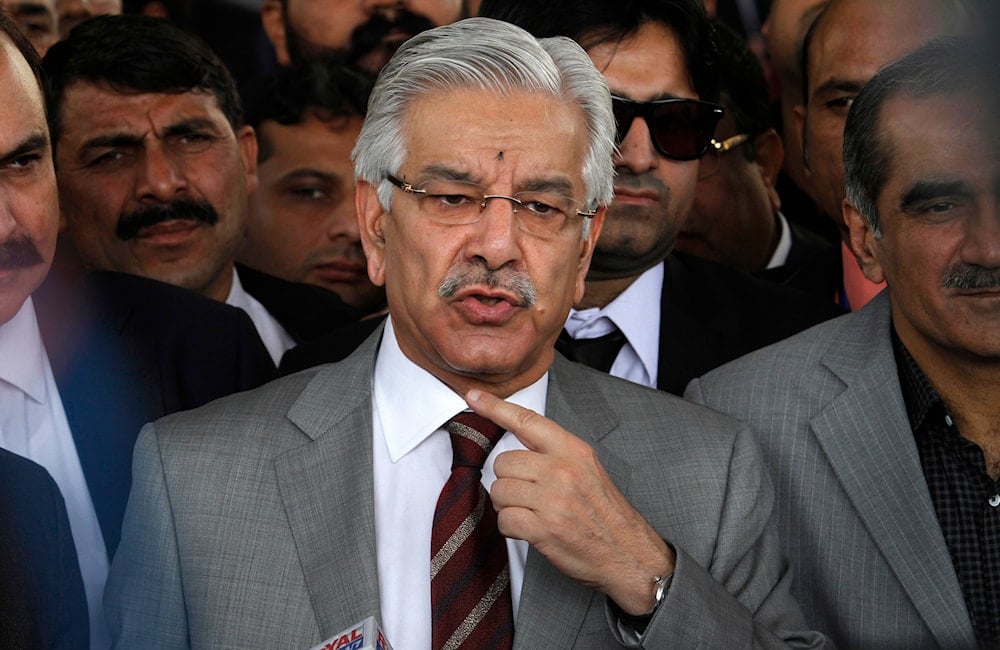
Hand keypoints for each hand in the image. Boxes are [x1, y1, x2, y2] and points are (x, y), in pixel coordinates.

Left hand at [464, 389, 674, 614]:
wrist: (628, 553)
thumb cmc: (605, 513)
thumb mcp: (587, 470)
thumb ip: (555, 455)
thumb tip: (518, 447)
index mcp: (574, 451)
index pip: (527, 420)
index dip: (495, 407)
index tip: (473, 395)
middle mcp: (562, 470)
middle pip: (503, 462)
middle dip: (508, 481)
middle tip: (527, 496)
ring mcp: (553, 500)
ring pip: (499, 491)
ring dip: (507, 506)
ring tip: (531, 513)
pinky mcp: (544, 529)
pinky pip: (504, 520)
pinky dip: (511, 527)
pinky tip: (529, 530)